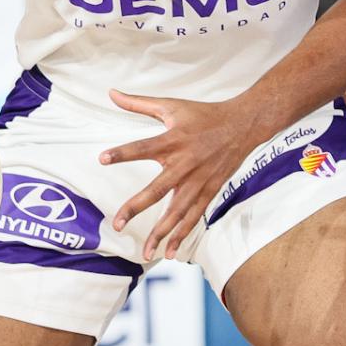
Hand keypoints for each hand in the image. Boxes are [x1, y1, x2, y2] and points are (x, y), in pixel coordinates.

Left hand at [99, 89, 261, 261]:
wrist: (243, 125)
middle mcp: (185, 163)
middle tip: (118, 224)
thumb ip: (139, 104)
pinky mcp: (209, 191)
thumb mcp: (171, 105)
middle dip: (137, 208)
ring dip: (161, 233)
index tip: (102, 159)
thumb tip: (111, 93)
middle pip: (158, 190)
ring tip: (146, 253)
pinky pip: (194, 217)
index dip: (123, 152)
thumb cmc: (203, 115)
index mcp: (173, 140)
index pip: (143, 147)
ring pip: (177, 212)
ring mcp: (198, 181)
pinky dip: (183, 234)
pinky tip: (170, 251)